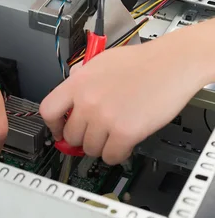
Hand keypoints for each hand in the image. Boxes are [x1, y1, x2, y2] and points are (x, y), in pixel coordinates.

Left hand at [40, 26, 210, 164]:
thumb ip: (83, 75)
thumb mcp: (101, 60)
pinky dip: (118, 153)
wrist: (168, 65)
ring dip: (101, 146)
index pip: (49, 110)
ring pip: (90, 149)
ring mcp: (105, 118)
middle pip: (70, 136)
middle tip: (94, 134)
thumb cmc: (140, 61)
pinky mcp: (125, 133)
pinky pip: (111, 156)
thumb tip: (72, 83)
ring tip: (113, 134)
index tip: (59, 130)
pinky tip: (125, 141)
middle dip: (82, 138)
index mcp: (78, 82)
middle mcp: (88, 101)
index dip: (53, 125)